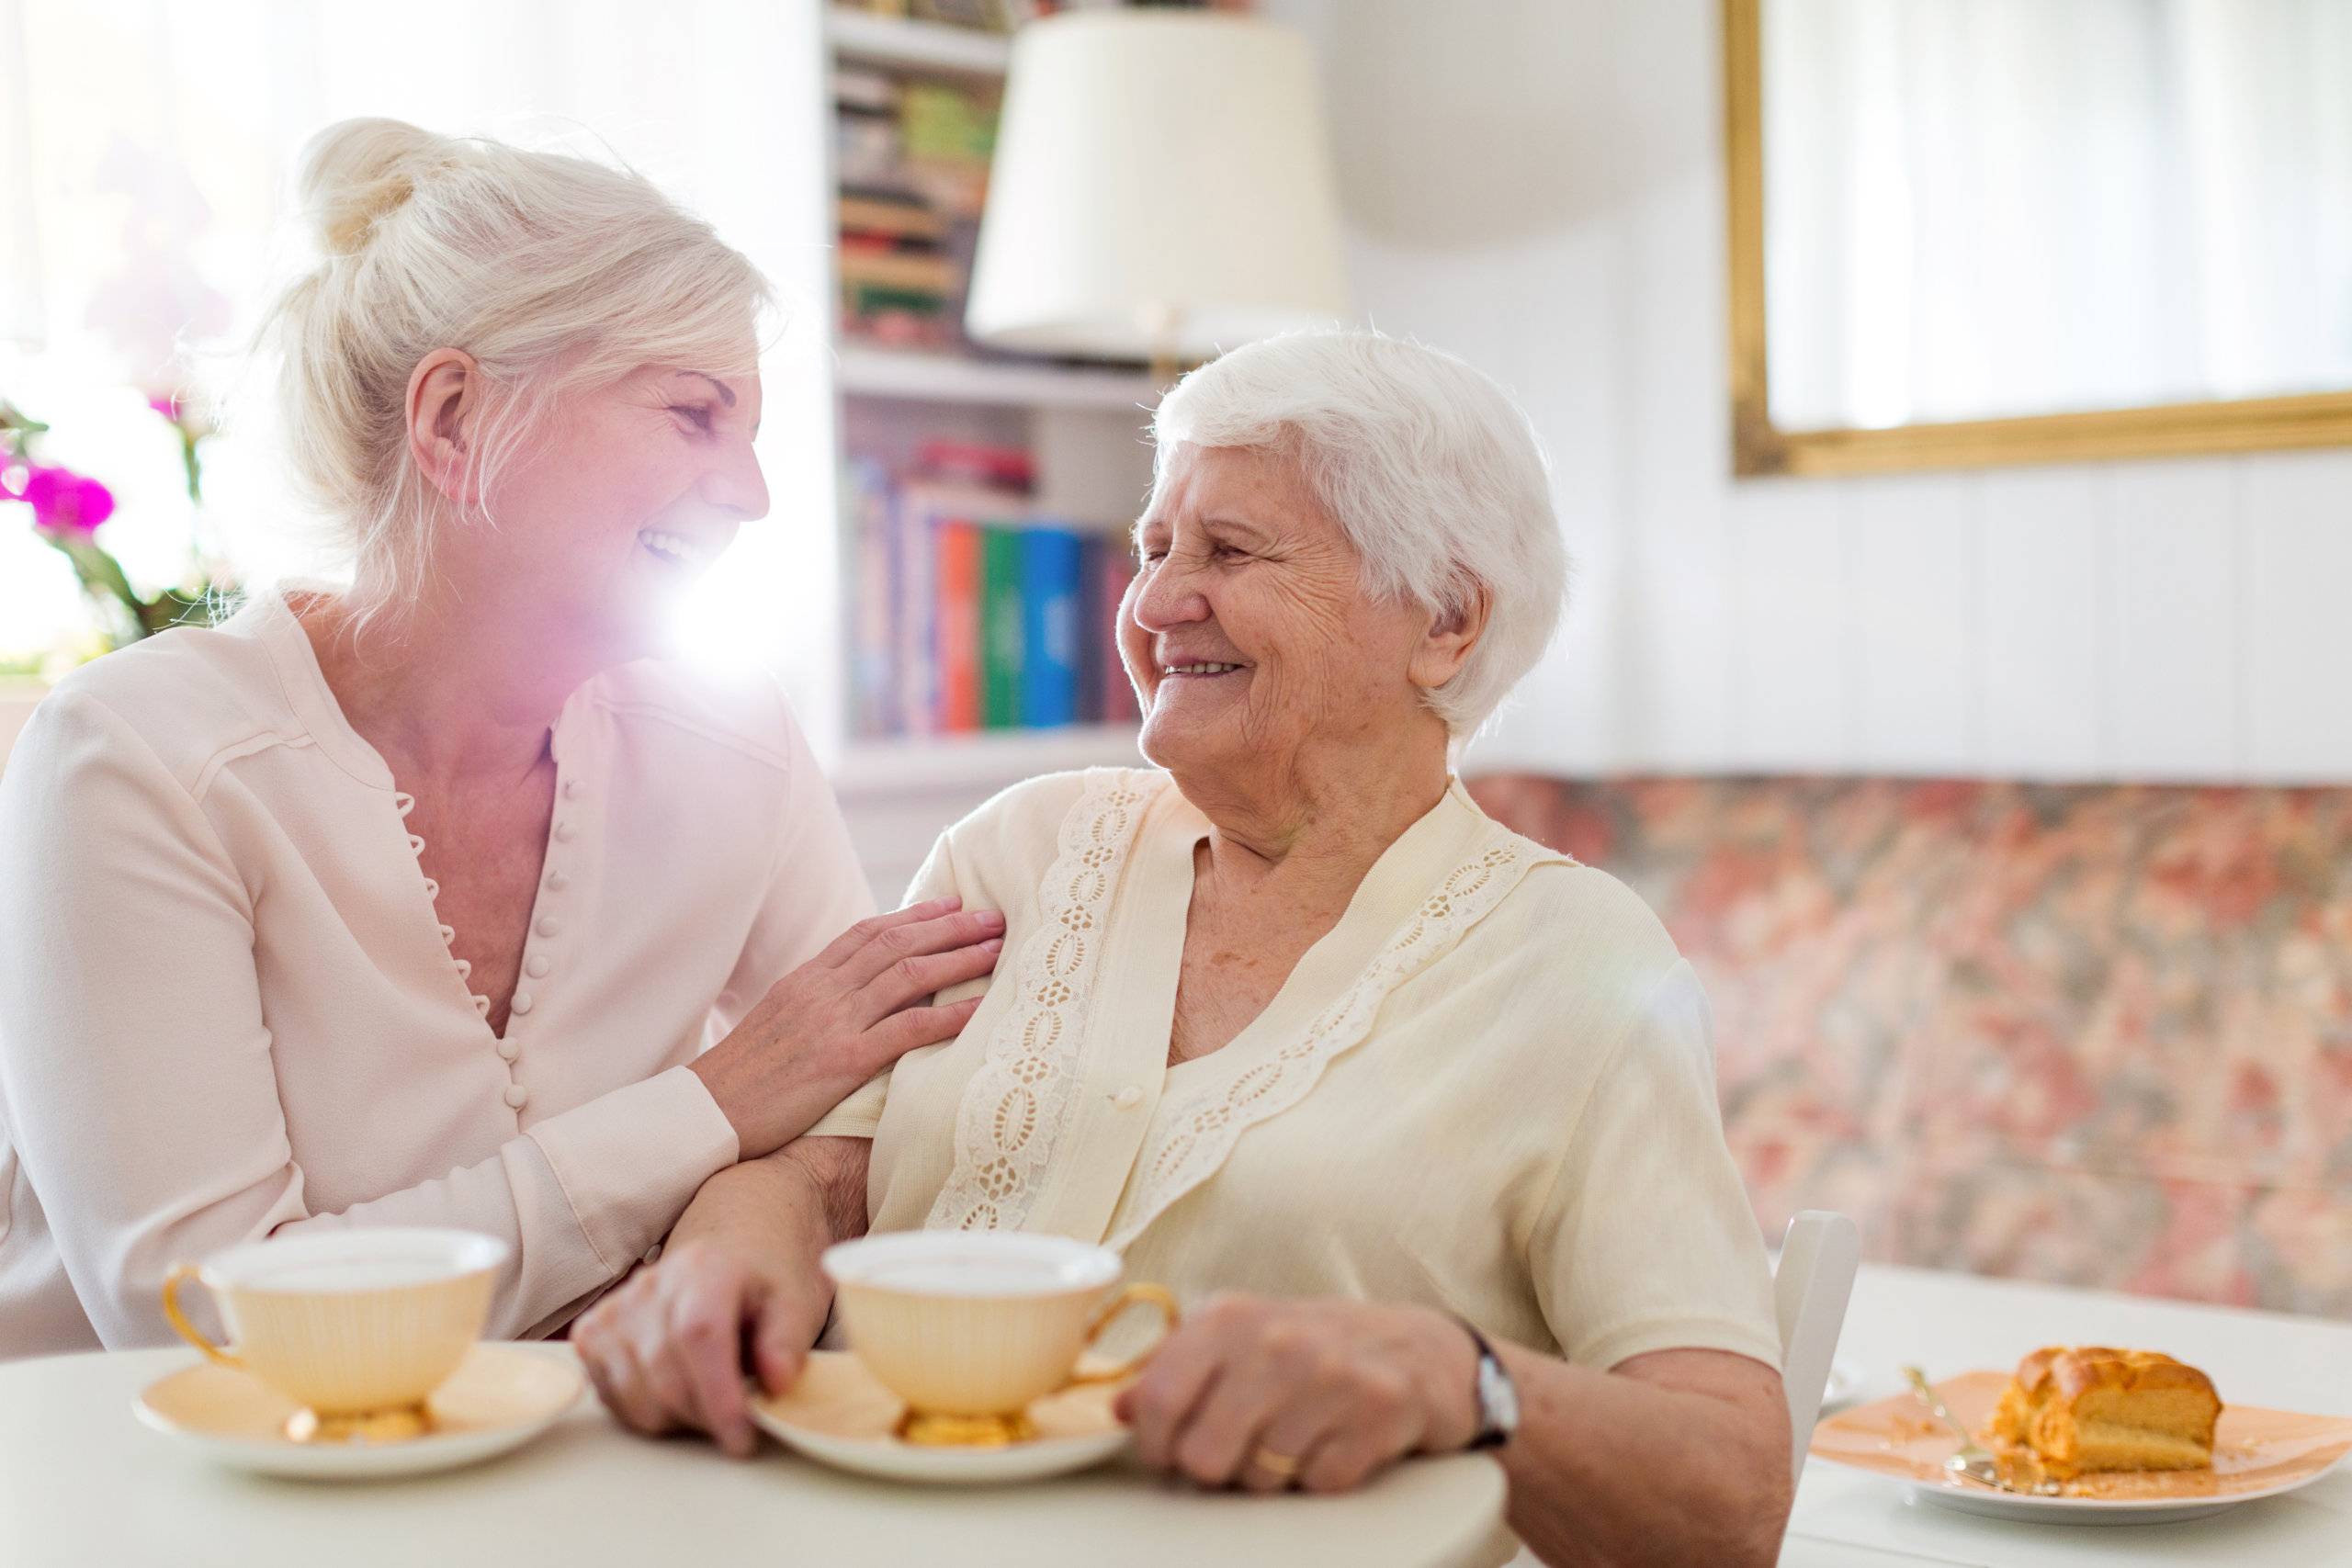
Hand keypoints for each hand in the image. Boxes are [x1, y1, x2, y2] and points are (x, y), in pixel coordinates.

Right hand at [574, 1240, 826, 1457]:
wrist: (727, 1254)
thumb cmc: (760, 1285)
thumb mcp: (794, 1303)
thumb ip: (787, 1342)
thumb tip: (777, 1384)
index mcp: (705, 1268)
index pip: (699, 1335)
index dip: (718, 1396)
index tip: (742, 1438)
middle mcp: (650, 1284)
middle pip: (665, 1377)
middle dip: (706, 1417)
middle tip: (738, 1421)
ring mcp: (614, 1309)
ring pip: (638, 1398)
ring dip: (679, 1419)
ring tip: (711, 1397)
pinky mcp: (592, 1333)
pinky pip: (613, 1398)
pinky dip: (649, 1413)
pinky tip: (679, 1391)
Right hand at [691, 896, 1001, 1157]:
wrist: (705, 1112)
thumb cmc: (741, 1079)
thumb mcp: (776, 1023)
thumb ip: (815, 1002)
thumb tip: (855, 995)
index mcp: (806, 979)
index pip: (868, 933)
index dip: (914, 915)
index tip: (951, 905)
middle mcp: (823, 991)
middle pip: (897, 944)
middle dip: (951, 927)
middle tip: (993, 917)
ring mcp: (833, 1022)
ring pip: (909, 976)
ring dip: (960, 959)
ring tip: (998, 950)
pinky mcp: (843, 1060)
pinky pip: (907, 1029)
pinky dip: (949, 1014)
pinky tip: (980, 1008)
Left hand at [1114, 1294, 1482, 1493]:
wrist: (1423, 1348)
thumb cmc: (1315, 1347)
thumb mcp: (1241, 1340)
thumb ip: (1179, 1371)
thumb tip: (1122, 1410)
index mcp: (1229, 1317)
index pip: (1160, 1400)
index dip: (1155, 1445)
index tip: (1167, 1454)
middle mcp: (1276, 1339)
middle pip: (1205, 1456)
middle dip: (1218, 1469)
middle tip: (1241, 1450)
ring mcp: (1330, 1375)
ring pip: (1260, 1477)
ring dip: (1274, 1473)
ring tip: (1296, 1437)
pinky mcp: (1378, 1413)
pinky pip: (1318, 1484)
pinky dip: (1323, 1476)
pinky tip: (1336, 1442)